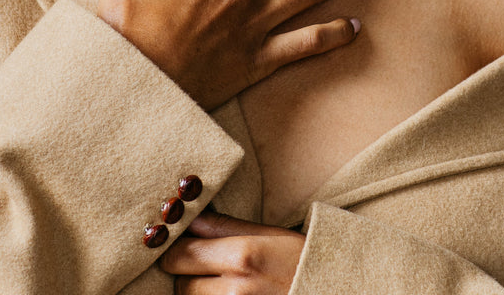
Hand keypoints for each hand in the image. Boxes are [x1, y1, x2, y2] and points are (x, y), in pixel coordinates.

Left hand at [160, 211, 304, 294]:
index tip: (177, 244)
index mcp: (241, 255)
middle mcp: (235, 289)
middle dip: (184, 274)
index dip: (173, 248)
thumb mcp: (266, 234)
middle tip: (199, 265)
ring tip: (216, 281)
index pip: (180, 254)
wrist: (329, 289)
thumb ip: (222, 226)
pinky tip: (223, 292)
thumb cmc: (299, 259)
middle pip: (180, 284)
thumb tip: (188, 215)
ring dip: (197, 293)